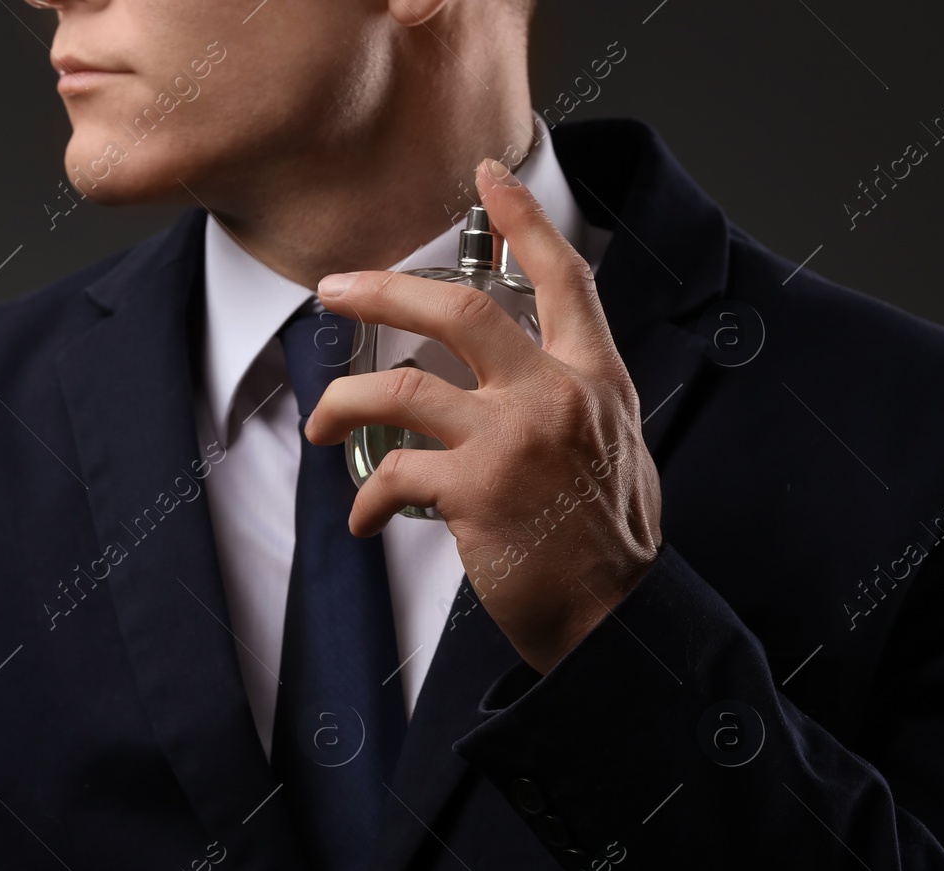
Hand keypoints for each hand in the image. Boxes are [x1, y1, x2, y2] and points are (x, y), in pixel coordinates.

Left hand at [305, 158, 663, 673]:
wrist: (617, 618)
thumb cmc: (612, 542)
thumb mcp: (619, 448)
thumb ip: (574, 401)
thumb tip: (528, 384)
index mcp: (596, 379)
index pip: (563, 277)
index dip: (522, 220)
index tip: (489, 178)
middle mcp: (555, 395)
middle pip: (458, 308)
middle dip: (384, 289)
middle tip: (336, 288)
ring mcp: (513, 439)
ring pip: (402, 386)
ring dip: (345, 399)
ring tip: (324, 420)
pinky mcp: (475, 491)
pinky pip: (395, 474)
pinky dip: (368, 497)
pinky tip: (366, 516)